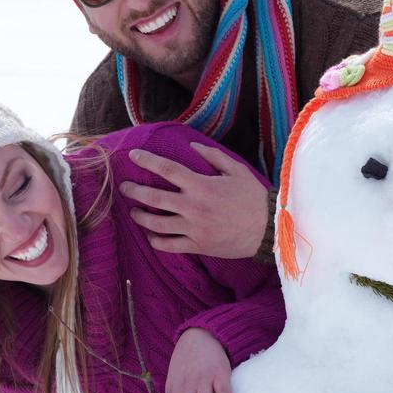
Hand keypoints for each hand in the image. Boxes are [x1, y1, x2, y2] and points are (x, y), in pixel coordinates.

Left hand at [119, 142, 268, 257]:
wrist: (268, 229)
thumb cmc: (253, 197)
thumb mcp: (236, 170)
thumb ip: (213, 156)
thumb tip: (192, 147)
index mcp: (201, 185)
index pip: (166, 170)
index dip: (147, 161)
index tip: (133, 155)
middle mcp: (193, 207)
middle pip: (154, 198)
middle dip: (134, 191)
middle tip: (124, 187)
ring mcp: (193, 229)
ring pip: (157, 224)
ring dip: (141, 217)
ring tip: (134, 212)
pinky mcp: (198, 246)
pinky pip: (169, 245)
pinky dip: (156, 241)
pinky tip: (151, 236)